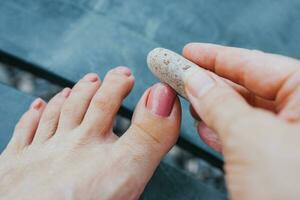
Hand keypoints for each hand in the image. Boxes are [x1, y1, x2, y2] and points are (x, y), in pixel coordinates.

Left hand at [0, 67, 180, 199]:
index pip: (107, 102)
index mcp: (92, 142)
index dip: (118, 85)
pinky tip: (36, 107)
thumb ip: (149, 135)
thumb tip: (163, 97)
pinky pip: (22, 134)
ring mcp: (37, 153)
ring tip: (73, 88)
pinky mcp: (13, 168)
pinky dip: (31, 117)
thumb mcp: (128, 170)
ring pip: (54, 116)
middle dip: (95, 87)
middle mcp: (65, 142)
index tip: (127, 76)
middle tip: (105, 77)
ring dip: (66, 98)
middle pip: (80, 105)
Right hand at [183, 43, 299, 199]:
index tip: (189, 52)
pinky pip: (247, 137)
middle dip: (211, 82)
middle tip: (179, 74)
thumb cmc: (292, 192)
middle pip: (249, 87)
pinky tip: (205, 125)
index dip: (217, 57)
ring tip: (188, 97)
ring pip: (246, 113)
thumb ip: (219, 102)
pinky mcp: (280, 163)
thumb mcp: (250, 137)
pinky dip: (223, 130)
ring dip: (213, 106)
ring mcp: (292, 141)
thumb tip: (194, 78)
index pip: (257, 64)